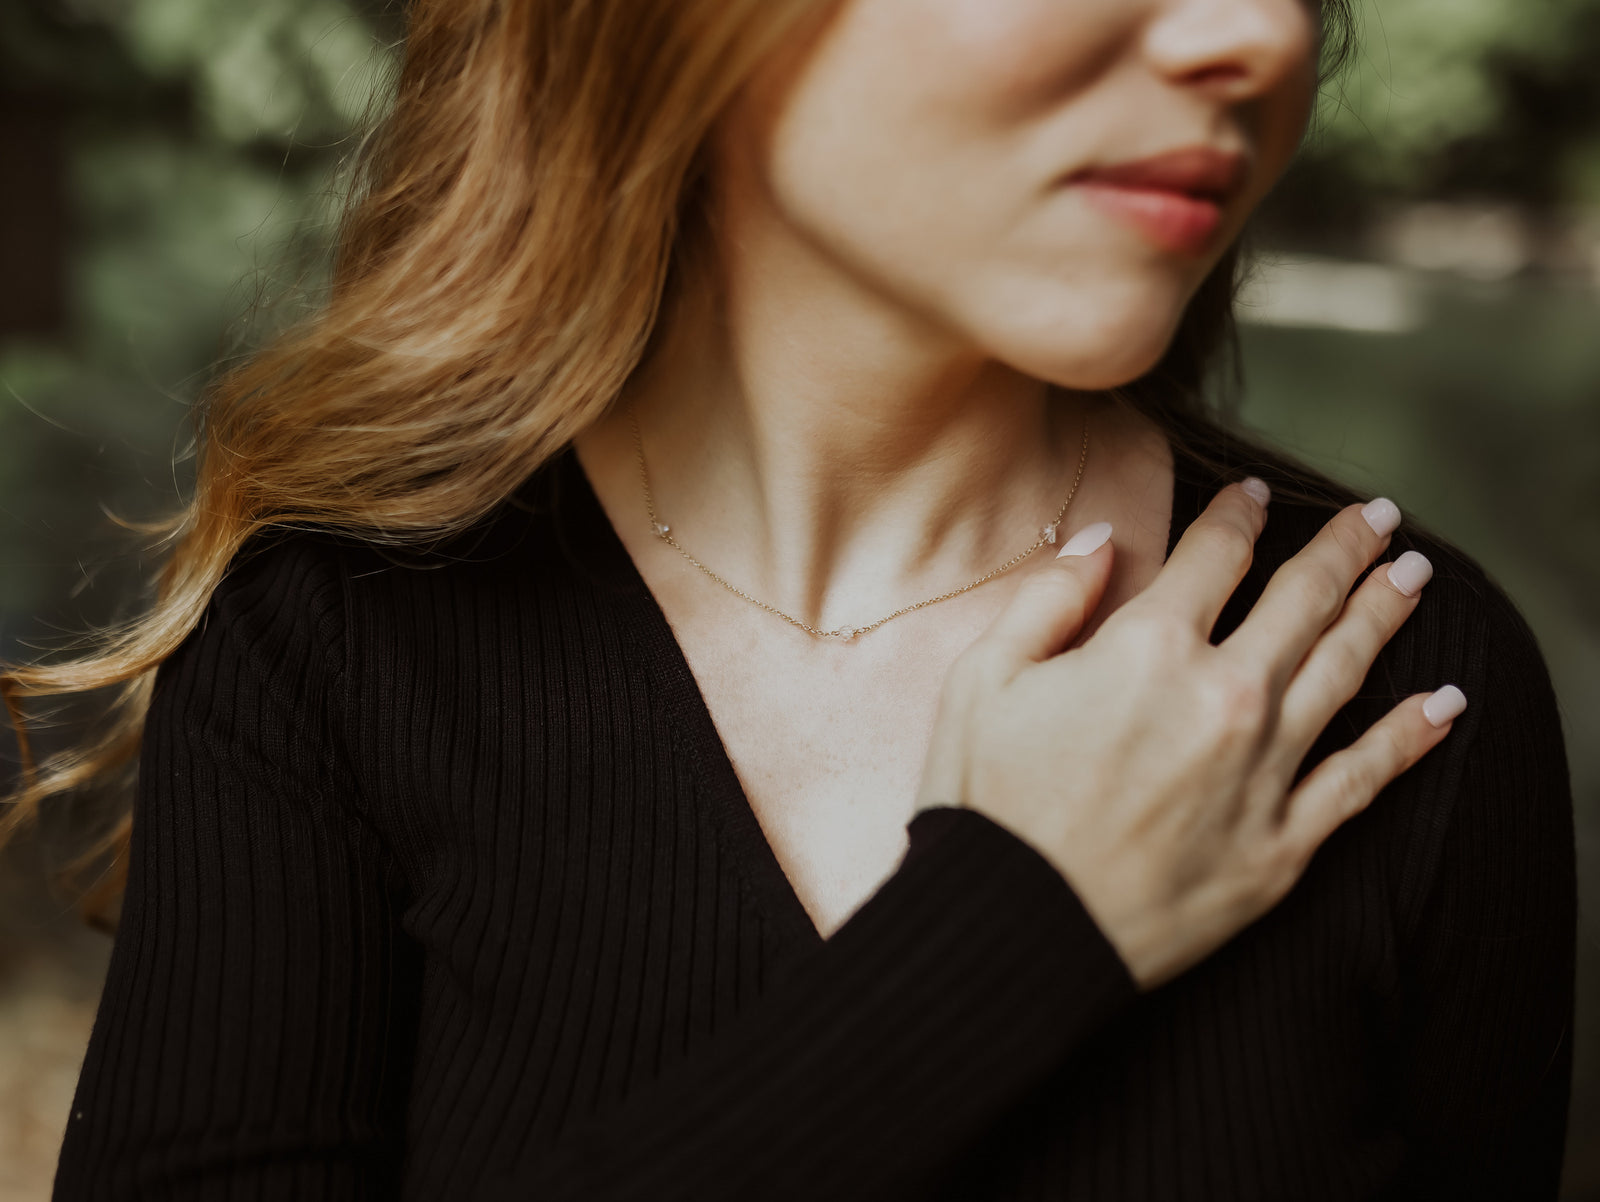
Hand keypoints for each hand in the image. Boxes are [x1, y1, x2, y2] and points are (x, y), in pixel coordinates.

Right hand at [917, 480, 1462, 989]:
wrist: (1013, 929)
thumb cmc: (985, 804)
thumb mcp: (983, 679)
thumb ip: (1050, 597)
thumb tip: (1102, 538)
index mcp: (1148, 648)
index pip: (1216, 555)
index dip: (1240, 515)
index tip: (1256, 498)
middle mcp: (1223, 696)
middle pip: (1303, 600)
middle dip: (1343, 548)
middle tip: (1377, 518)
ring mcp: (1262, 771)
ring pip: (1345, 670)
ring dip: (1383, 613)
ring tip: (1412, 576)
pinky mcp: (1281, 843)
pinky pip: (1362, 779)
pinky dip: (1409, 737)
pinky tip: (1442, 704)